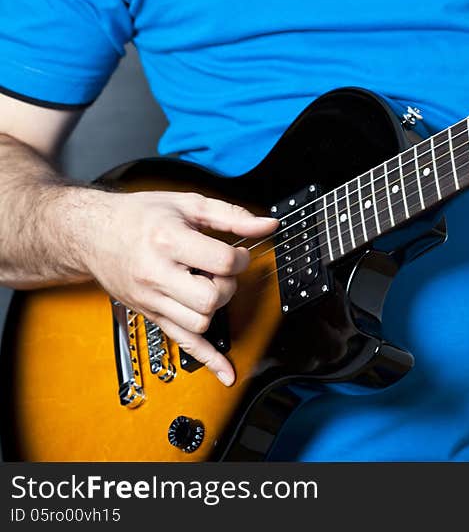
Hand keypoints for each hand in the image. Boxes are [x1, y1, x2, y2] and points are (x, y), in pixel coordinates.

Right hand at [75, 190, 277, 385]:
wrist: (92, 233)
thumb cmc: (138, 217)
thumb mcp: (188, 204)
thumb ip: (232, 216)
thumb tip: (267, 225)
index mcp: (168, 242)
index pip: (221, 263)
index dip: (241, 258)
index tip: (238, 254)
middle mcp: (157, 275)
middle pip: (210, 299)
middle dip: (228, 286)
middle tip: (222, 272)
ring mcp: (152, 300)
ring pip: (200, 323)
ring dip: (216, 308)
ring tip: (209, 287)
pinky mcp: (151, 315)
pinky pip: (183, 343)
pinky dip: (208, 359)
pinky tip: (226, 372)